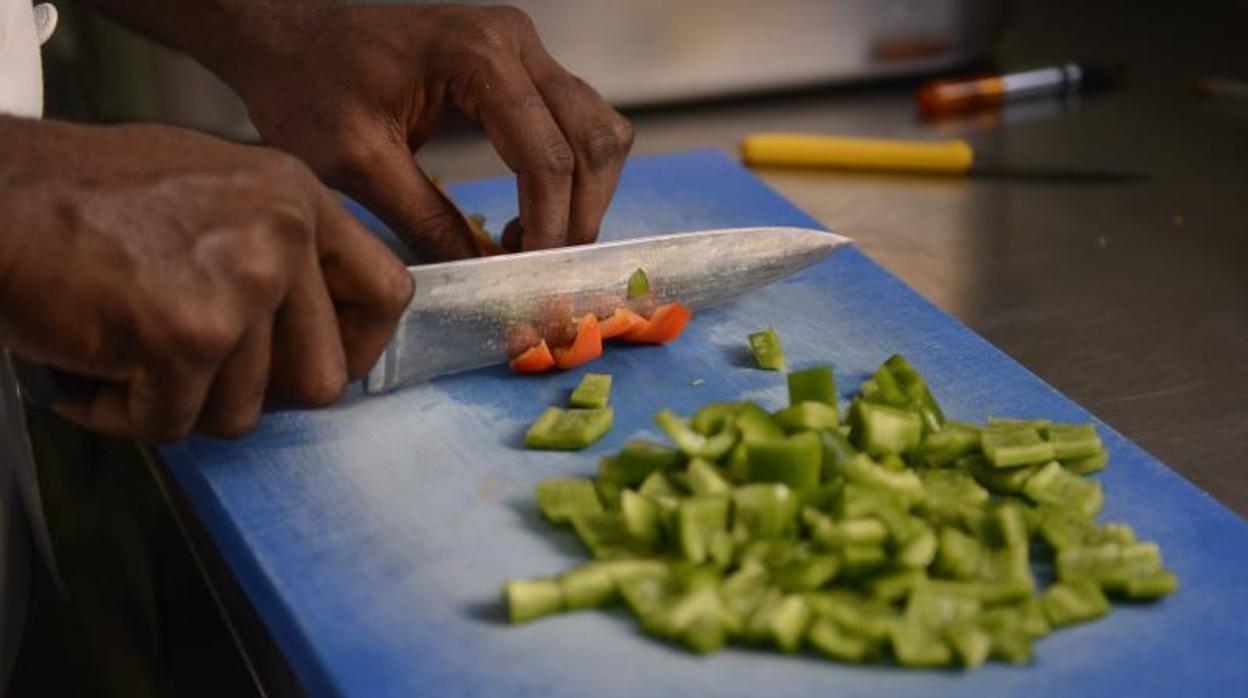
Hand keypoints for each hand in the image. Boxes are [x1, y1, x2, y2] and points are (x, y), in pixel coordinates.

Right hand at [0, 120, 412, 440]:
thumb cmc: (80, 194)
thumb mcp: (211, 189)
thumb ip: (272, 247)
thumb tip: (307, 327)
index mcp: (297, 197)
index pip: (388, 294)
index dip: (357, 350)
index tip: (312, 368)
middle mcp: (283, 235)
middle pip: (322, 378)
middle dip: (254, 397)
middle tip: (195, 380)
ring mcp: (242, 283)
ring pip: (243, 411)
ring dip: (177, 406)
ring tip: (123, 365)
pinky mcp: (188, 333)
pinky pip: (174, 424)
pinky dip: (124, 417)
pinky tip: (89, 378)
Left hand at [221, 5, 633, 259]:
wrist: (290, 37)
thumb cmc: (309, 87)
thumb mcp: (357, 165)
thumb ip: (424, 221)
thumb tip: (482, 275)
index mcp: (476, 54)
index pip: (545, 154)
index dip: (547, 223)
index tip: (529, 271)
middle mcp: (516, 40)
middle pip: (594, 139)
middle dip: (580, 213)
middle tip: (542, 264)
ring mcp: (526, 49)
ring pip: (600, 129)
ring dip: (586, 193)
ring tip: (535, 238)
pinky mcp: (524, 65)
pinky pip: (580, 122)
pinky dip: (574, 173)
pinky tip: (533, 209)